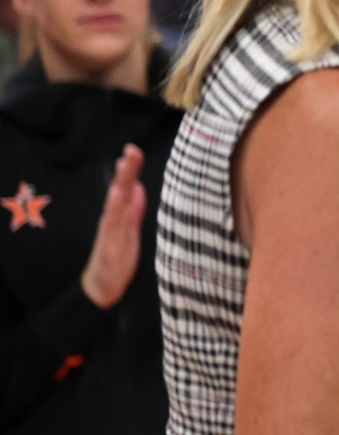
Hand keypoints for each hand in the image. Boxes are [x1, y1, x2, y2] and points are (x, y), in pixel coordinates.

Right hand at [80, 145, 144, 308]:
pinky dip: (114, 209)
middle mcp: (114, 218)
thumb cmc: (118, 256)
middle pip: (121, 190)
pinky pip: (112, 224)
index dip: (130, 170)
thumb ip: (134, 208)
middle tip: (131, 150)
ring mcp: (111, 230)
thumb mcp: (131, 228)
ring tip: (125, 166)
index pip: (126, 187)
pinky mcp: (110, 244)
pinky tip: (117, 196)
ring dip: (120, 184)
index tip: (133, 150)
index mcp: (120, 214)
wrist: (103, 284)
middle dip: (126, 170)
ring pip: (116, 203)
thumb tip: (139, 188)